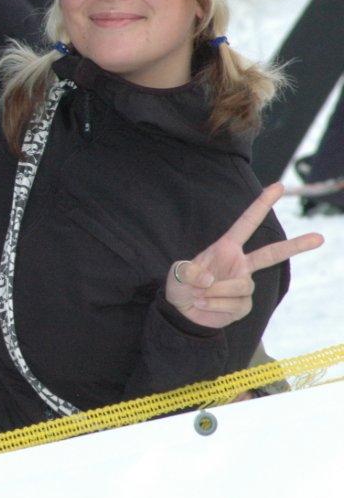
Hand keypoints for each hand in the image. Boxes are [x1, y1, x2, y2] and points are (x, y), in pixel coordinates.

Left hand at [164, 183, 323, 328]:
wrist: (182, 312)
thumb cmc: (180, 285)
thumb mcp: (176, 273)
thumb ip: (188, 272)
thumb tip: (209, 279)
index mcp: (225, 248)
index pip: (246, 223)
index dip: (261, 204)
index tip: (278, 186)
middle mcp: (240, 264)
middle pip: (272, 254)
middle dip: (296, 246)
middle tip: (320, 237)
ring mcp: (244, 284)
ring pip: (243, 286)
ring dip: (217, 292)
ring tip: (199, 294)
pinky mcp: (244, 305)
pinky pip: (235, 305)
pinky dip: (215, 306)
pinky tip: (205, 305)